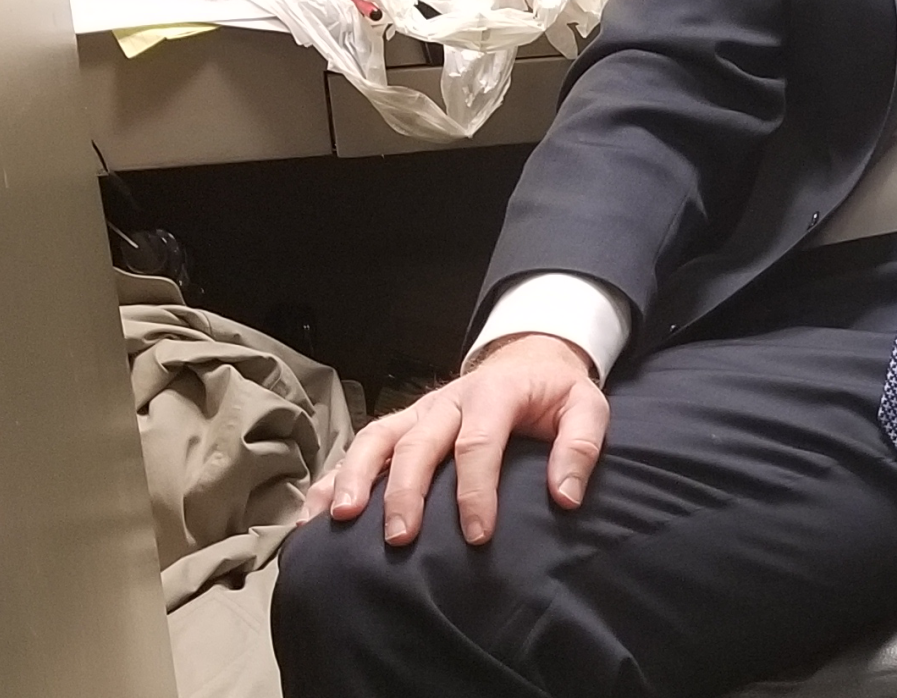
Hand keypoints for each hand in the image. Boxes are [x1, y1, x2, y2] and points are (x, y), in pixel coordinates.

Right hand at [301, 332, 608, 546]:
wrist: (529, 358)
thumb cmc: (553, 394)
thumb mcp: (585, 406)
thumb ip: (580, 445)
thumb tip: (565, 496)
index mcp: (495, 392)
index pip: (480, 441)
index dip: (477, 490)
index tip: (478, 536)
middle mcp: (449, 399)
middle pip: (419, 441)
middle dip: (406, 490)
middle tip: (400, 538)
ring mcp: (419, 411)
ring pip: (377, 438)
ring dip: (356, 477)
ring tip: (340, 520)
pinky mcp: (401, 424)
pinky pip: (360, 447)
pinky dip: (333, 478)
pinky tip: (312, 516)